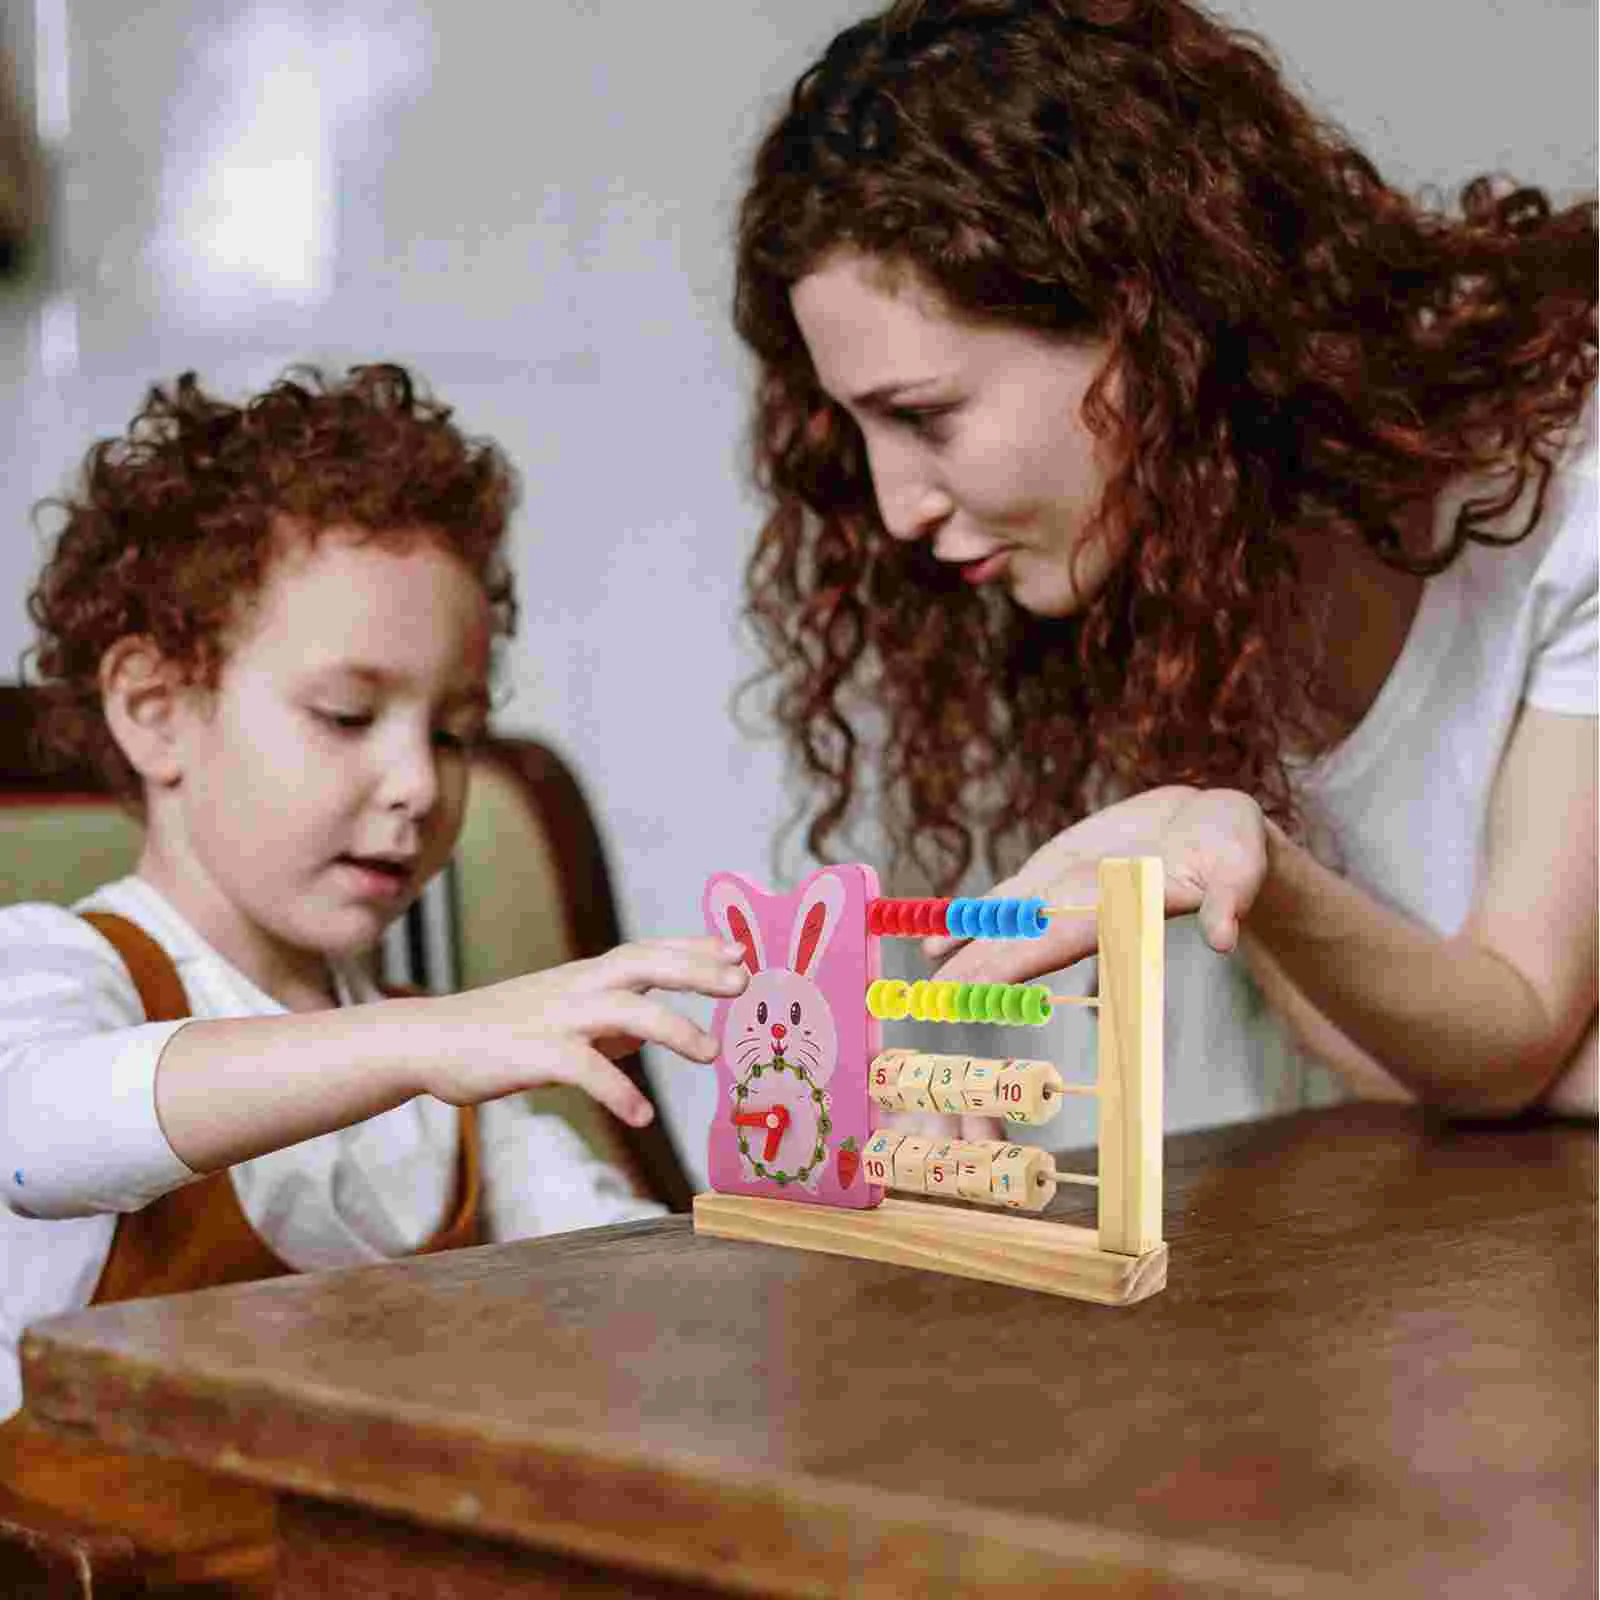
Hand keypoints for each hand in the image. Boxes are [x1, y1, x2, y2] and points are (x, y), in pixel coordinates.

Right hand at [416, 937, 747, 1127]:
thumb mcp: (562, 1014)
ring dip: (672, 1028)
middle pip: (644, 964)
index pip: (648, 951)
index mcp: (585, 976)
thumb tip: (648, 1034)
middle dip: (696, 970)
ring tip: (710, 1054)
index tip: (738, 949)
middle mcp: (577, 987)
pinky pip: (583, 1069)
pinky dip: (616, 1090)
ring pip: (623, 1010)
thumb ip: (608, 1021)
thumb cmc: (501, 1030)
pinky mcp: (532, 1054)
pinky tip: (642, 1115)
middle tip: (742, 982)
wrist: (430, 1041)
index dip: (693, 948)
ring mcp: (556, 1017)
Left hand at [923, 787, 1268, 986]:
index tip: (978, 988)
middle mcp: (1084, 911)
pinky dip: (975, 914)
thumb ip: (1229, 901)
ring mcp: (1064, 892)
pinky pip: (1007, 896)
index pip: (1060, 943)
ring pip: (1006, 923)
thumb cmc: (1234, 850)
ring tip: (927, 967)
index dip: (1017, 964)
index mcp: (1119, 913)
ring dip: (968, 945)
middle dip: (979, 967)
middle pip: (1024, 943)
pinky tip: (938, 933)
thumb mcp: (1240, 869)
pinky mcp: (1056, 870)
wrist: (1213, 826)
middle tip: (931, 996)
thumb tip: (1225, 938)